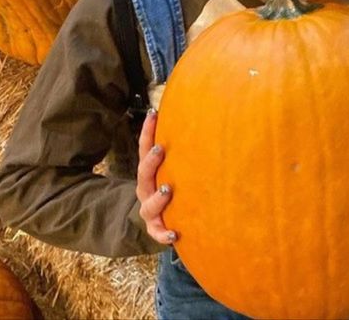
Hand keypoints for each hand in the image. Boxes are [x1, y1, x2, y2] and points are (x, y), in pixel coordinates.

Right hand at [136, 109, 177, 244]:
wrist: (157, 220)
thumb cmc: (171, 186)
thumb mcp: (172, 167)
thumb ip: (182, 150)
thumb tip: (204, 117)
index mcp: (148, 172)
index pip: (144, 148)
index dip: (147, 130)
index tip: (153, 113)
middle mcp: (145, 189)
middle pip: (143, 174)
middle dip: (151, 161)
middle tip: (160, 149)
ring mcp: (149, 210)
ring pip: (148, 205)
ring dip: (158, 197)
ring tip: (168, 189)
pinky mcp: (156, 229)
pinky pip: (157, 234)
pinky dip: (164, 235)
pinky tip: (174, 235)